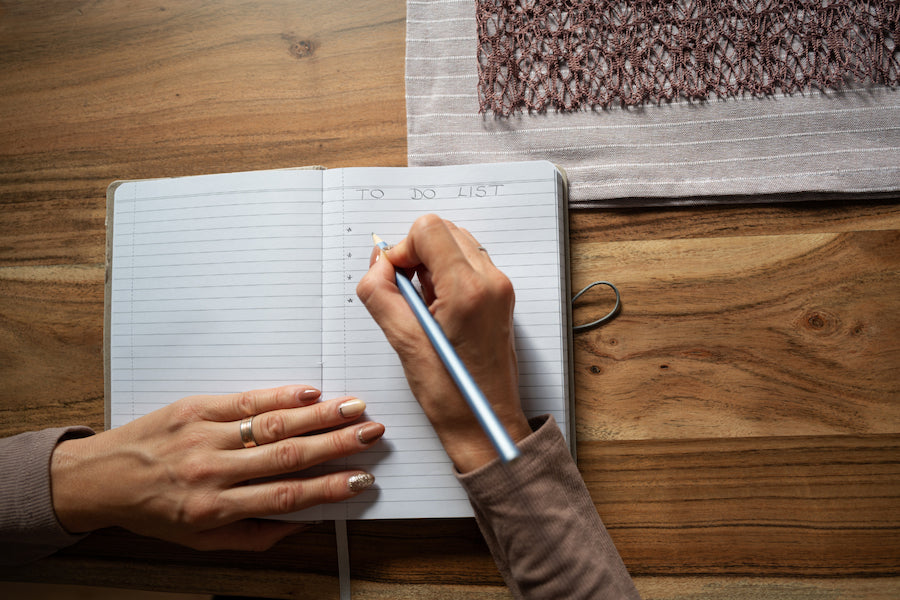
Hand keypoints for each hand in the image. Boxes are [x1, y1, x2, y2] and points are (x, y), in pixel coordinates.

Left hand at [50, 385, 383, 550]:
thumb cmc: (154, 512)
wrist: (101, 478)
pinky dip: (280, 394)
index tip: (361, 478)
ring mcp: (203, 435)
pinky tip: (310, 391)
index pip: (285, 497)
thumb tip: (300, 523)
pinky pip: (244, 400)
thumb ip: (253, 536)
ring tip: (354, 407)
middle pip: (287, 456)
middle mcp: (211, 471)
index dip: (328, 488)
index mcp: (215, 509)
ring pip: (272, 424)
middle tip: (372, 433)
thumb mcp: (200, 541)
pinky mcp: (194, 407)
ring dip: (318, 415)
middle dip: (336, 444)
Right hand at [356, 214, 531, 471]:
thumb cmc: (451, 394)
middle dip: (416, 253)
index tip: (394, 279)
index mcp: (468, 290)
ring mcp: (500, 288)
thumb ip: (380, 293)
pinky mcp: (501, 296)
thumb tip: (377, 264)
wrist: (485, 422)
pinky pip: (468, 264)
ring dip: (431, 263)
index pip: (428, 229)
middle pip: (444, 231)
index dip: (402, 250)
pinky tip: (437, 309)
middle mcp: (491, 281)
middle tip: (405, 292)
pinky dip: (446, 275)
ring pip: (456, 244)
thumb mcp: (403, 342)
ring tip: (422, 304)